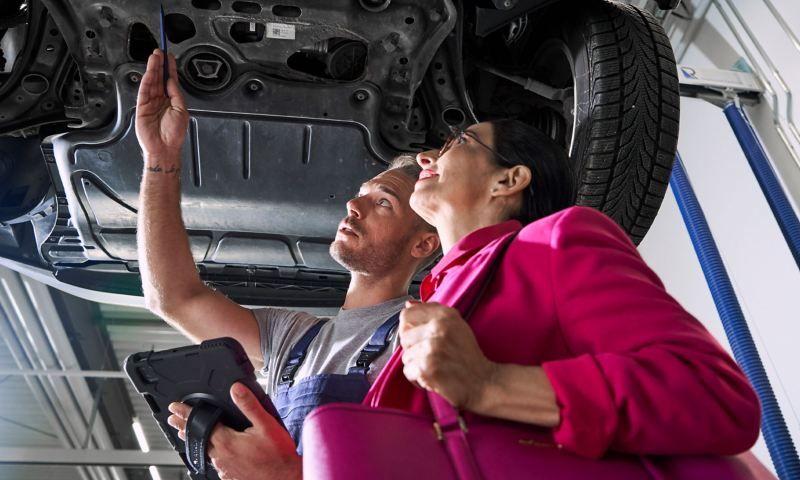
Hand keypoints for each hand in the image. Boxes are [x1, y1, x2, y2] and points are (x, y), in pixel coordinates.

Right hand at [135, 49, 188, 162]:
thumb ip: (176, 94)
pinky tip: (149, 72)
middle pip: (159, 78)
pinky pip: (144, 91)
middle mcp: (161, 99)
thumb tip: (172, 80)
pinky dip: (147, 80)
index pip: (170, 80)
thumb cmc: (174, 134)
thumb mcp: (181, 110)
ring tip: (155, 57)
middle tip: (160, 52)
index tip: (169, 56)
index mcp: (171, 100)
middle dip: (160, 64)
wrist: (165, 148)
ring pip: (151, 81)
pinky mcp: (142, 107)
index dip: (169, 68)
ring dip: (153, 69)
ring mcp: (151, 102)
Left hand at [167, 383, 299, 479]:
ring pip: (205, 452)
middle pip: (198, 438)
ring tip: (186, 435)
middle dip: (185, 427)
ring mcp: (225, 468)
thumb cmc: (278, 456)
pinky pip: (215, 462)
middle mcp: (222, 457)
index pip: (201, 424)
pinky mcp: (230, 476)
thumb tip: (236, 389)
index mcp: (227, 442)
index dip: (187, 414)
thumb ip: (249, 405)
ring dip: (195, 441)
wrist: (286, 478)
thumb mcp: (266, 424)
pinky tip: (212, 452)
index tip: (176, 408)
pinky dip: (209, 454)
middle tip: (174, 420)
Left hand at [398, 300, 496, 409]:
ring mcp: (431, 348)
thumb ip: (432, 313)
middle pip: (404, 337)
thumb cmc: (469, 356)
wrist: (484, 382)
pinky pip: (408, 371)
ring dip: (417, 365)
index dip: (409, 328)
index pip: (407, 315)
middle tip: (431, 356)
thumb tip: (408, 305)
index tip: (418, 337)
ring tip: (435, 367)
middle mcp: (438, 327)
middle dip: (413, 349)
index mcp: (445, 315)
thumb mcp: (456, 325)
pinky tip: (433, 377)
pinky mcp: (426, 367)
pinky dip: (418, 379)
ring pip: (405, 356)